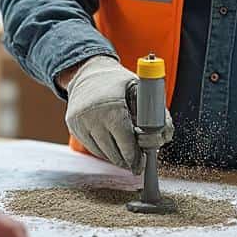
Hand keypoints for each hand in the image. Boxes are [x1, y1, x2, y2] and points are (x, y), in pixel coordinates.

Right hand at [63, 56, 171, 172]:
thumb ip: (157, 112)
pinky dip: (104, 150)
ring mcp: (80, 122)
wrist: (87, 72)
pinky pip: (92, 148)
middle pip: (114, 152)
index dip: (135, 156)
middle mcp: (92, 115)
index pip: (125, 141)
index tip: (141, 163)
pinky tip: (112, 142)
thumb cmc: (119, 83)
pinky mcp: (73, 127)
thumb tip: (164, 136)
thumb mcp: (141, 90)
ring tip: (125, 148)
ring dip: (116, 156)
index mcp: (112, 105)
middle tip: (137, 161)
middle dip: (128, 159)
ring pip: (103, 153)